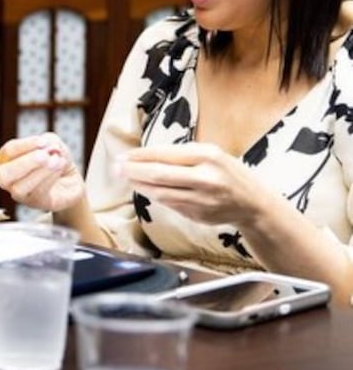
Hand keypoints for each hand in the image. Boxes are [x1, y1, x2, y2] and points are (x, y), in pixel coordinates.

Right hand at [0, 133, 84, 211]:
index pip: (8, 152)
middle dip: (25, 163)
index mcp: (7, 160)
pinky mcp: (35, 203)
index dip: (25, 145)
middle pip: (5, 174)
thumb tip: (47, 146)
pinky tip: (59, 169)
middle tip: (45, 155)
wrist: (71, 180)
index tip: (44, 141)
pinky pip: (37, 193)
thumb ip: (48, 141)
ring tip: (56, 161)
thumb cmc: (56, 159)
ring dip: (40, 172)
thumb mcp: (53, 143)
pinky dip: (49, 179)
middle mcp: (8, 178)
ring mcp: (20, 193)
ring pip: (20, 187)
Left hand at [123, 142, 266, 226]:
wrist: (254, 203)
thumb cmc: (228, 172)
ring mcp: (202, 200)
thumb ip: (181, 155)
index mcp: (208, 156)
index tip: (123, 156)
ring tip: (125, 178)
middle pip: (159, 175)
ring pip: (161, 193)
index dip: (140, 156)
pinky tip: (144, 190)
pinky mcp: (198, 216)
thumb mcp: (211, 153)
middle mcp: (206, 178)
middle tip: (116, 168)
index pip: (165, 155)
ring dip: (139, 186)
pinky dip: (155, 196)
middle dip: (133, 171)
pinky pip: (170, 205)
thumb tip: (143, 156)